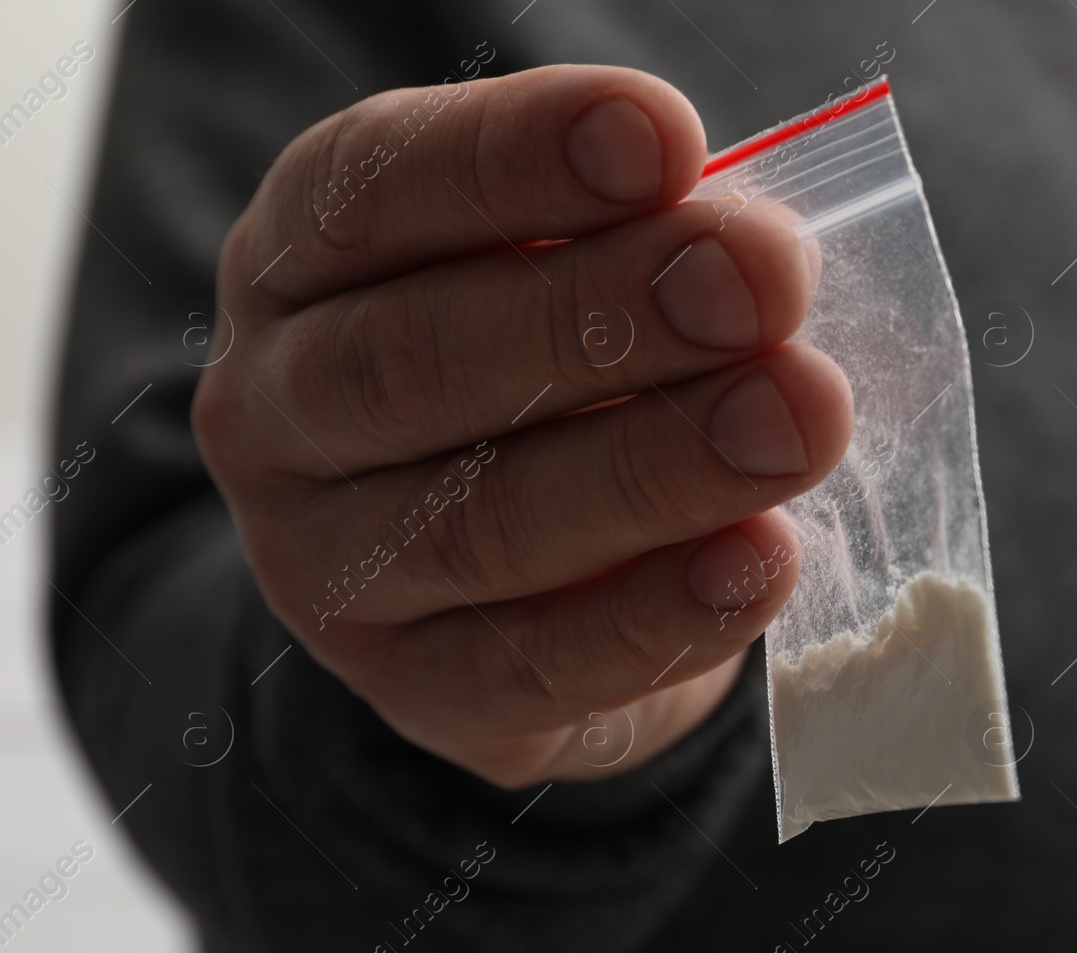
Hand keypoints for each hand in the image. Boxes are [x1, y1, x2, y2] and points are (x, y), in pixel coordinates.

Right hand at [193, 65, 852, 786]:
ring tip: (798, 421)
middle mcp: (277, 412)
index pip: (375, 190)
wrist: (525, 580)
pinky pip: (532, 666)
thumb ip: (639, 243)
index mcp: (301, 262)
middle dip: (601, 315)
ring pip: (477, 523)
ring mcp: (328, 567)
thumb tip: (756, 244)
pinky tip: (761, 562)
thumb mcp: (572, 271)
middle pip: (414, 361)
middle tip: (761, 285)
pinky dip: (658, 616)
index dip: (518, 158)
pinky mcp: (414, 692)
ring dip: (655, 469)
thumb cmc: (557, 376)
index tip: (667, 137)